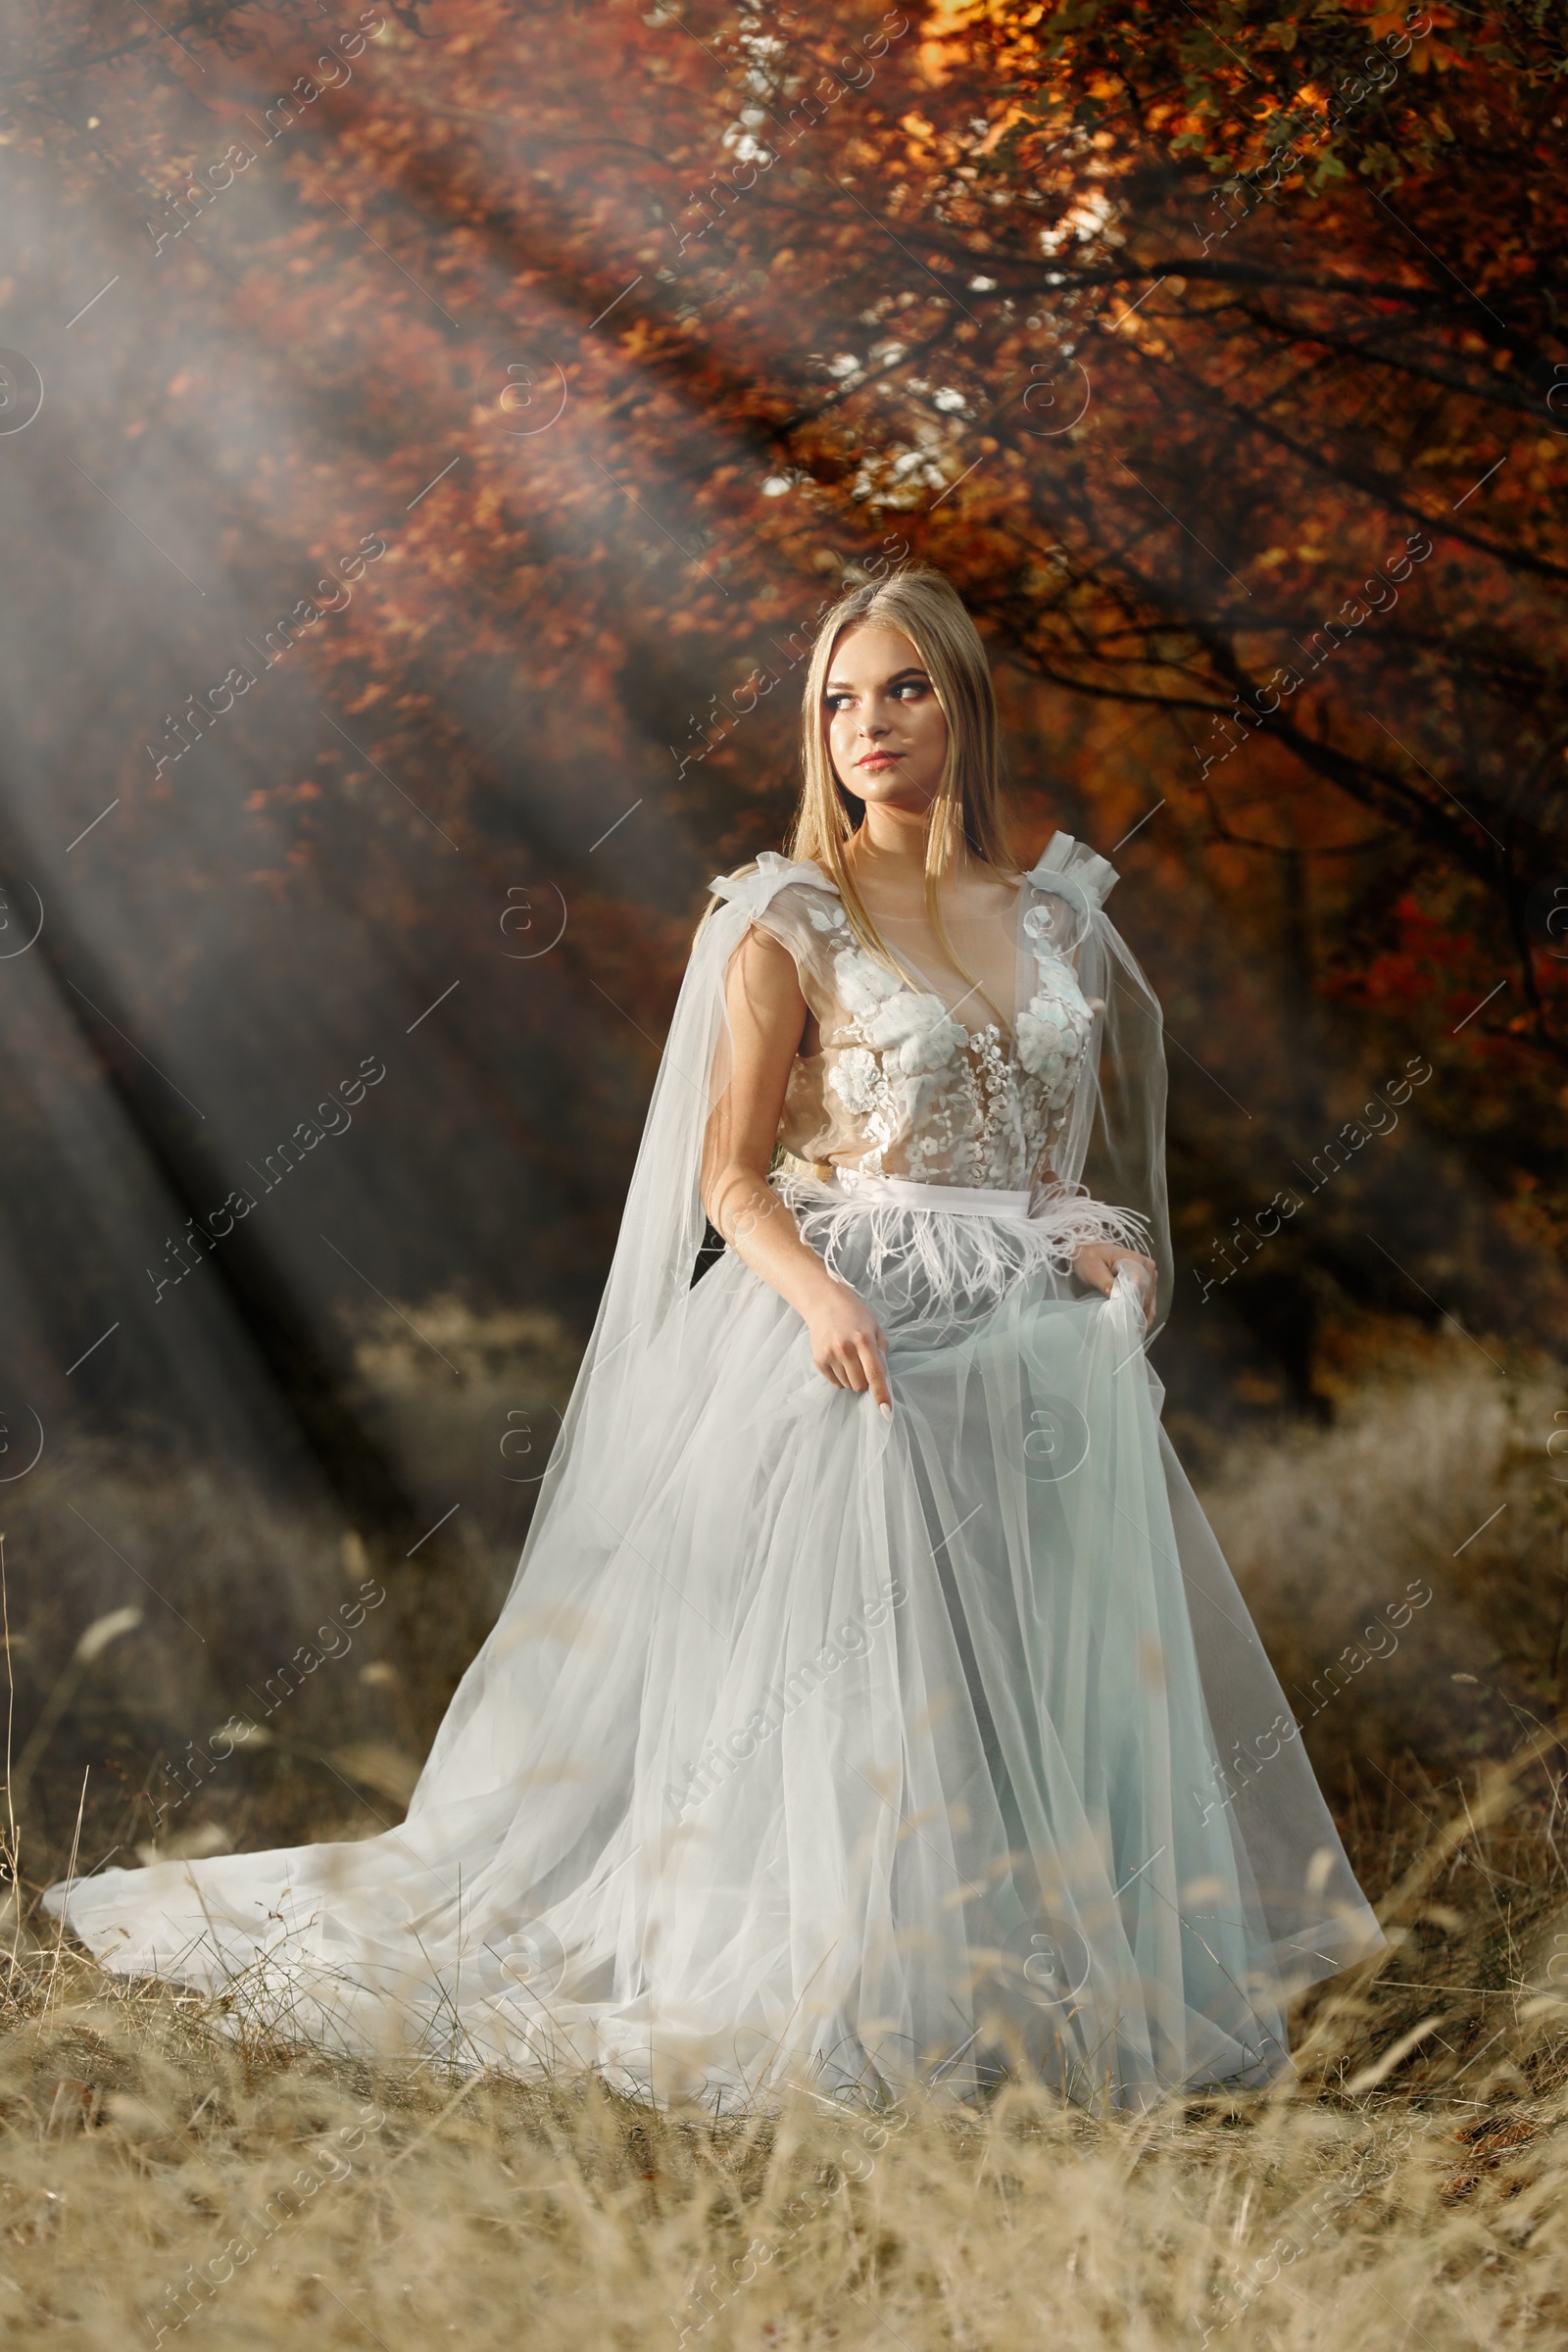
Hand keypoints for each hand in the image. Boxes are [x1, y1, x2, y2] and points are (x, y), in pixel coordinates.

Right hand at [806, 1282, 892, 1413]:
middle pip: (860, 1384)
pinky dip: (840, 1377)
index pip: (875, 1373)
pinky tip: (840, 1361)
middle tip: (863, 1365)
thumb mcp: (875, 1328)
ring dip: (852, 1379)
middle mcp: (845, 1348)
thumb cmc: (855, 1315)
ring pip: (847, 1385)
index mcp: (864, 1340)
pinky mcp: (819, 1360)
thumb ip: (881, 1352)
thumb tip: (883, 1379)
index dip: (881, 1394)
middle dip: (865, 1381)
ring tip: (850, 1360)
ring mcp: (830, 1355)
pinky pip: (835, 1383)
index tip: (886, 1411)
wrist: (824, 1302)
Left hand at [1073, 1242, 1157, 1329]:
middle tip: (1126, 1331)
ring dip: (1141, 1317)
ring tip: (1131, 1333)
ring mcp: (1150, 1276)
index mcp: (1136, 1261)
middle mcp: (1148, 1268)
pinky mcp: (1148, 1283)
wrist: (1090, 1250)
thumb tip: (1117, 1297)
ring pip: (1150, 1301)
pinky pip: (1149, 1301)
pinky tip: (1139, 1328)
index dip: (1132, 1303)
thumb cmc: (1089, 1258)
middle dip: (1136, 1313)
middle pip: (1146, 1296)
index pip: (1139, 1286)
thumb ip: (1105, 1282)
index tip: (1123, 1319)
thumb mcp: (1092, 1269)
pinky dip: (1144, 1314)